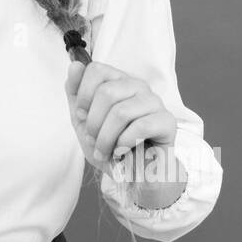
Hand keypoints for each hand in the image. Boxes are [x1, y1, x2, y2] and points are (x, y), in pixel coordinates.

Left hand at [65, 59, 177, 174]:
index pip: (97, 69)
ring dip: (106, 139)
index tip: (81, 116)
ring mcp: (154, 102)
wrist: (130, 176)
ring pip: (121, 112)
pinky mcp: (167, 122)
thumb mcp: (82, 120)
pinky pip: (140, 127)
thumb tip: (75, 65)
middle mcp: (137, 86)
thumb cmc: (108, 145)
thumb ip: (75, 93)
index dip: (83, 96)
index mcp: (117, 81)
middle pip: (106, 92)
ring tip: (105, 151)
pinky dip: (124, 144)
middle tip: (94, 141)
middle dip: (93, 123)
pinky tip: (122, 152)